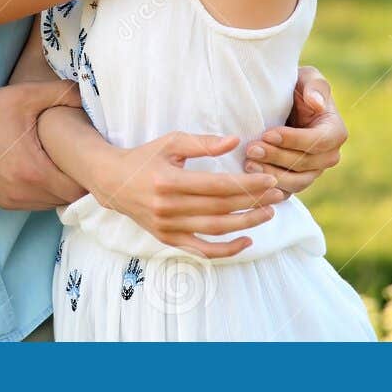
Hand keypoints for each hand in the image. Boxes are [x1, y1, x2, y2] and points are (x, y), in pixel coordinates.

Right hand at [0, 82, 84, 210]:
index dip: (89, 174)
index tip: (92, 156)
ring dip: (61, 188)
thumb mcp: (26, 96)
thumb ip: (62, 93)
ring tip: (65, 163)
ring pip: (52, 204)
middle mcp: (24, 193)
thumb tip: (89, 94)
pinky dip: (44, 191)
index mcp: (34, 172)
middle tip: (82, 157)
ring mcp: (12, 201)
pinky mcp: (3, 202)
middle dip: (78, 181)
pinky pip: (35, 203)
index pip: (78, 189)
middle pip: (67, 199)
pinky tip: (44, 169)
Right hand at [88, 132, 288, 258]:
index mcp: (169, 180)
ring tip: (269, 213)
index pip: (217, 186)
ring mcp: (168, 227)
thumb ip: (203, 143)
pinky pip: (202, 250)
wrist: (113, 183)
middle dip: (253, 202)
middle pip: (220, 208)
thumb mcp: (170, 142)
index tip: (270, 179)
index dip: (246, 185)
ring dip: (246, 223)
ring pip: (215, 229)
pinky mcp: (168, 239)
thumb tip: (234, 141)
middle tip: (278, 194)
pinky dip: (226, 250)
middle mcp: (168, 207)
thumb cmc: (145, 157)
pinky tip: (247, 241)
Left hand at [245, 65, 347, 193]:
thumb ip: (315, 87)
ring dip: (271, 175)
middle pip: (305, 164)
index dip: (293, 140)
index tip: (268, 134)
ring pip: (295, 182)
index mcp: (335, 132)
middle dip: (277, 157)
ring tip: (248, 164)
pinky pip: (286, 192)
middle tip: (251, 148)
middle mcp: (328, 156)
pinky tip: (250, 181)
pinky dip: (269, 190)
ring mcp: (313, 172)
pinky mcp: (296, 181)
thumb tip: (317, 104)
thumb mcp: (307, 77)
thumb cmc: (296, 86)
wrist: (282, 103)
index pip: (317, 142)